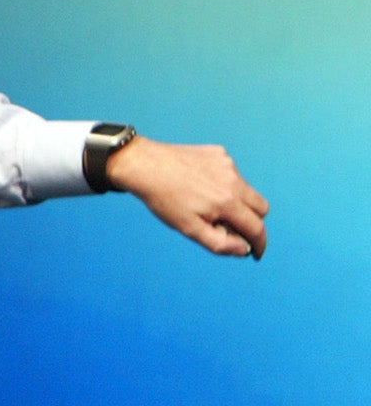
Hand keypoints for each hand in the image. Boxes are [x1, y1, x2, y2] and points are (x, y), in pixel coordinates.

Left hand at [106, 137, 268, 258]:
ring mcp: (228, 164)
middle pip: (262, 208)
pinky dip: (225, 183)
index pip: (257, 228)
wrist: (143, 164)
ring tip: (207, 204)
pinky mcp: (219, 152)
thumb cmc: (163, 198)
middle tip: (229, 227)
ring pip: (247, 190)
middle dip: (252, 221)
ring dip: (237, 201)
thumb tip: (245, 250)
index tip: (255, 253)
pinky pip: (233, 173)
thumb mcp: (188, 228)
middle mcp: (233, 180)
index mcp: (227, 201)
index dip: (259, 244)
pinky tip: (201, 185)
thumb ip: (220, 244)